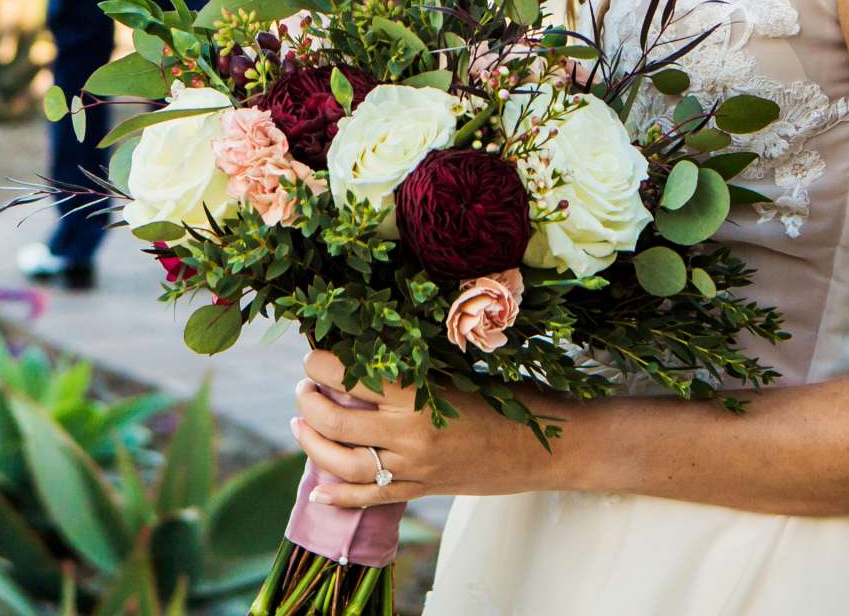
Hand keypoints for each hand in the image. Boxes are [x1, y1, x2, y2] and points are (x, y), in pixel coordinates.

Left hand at [288, 349, 561, 507]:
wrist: (548, 449)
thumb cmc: (511, 400)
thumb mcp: (461, 374)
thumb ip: (417, 370)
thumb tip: (370, 351)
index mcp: (422, 396)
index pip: (354, 378)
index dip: (323, 365)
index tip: (314, 354)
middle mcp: (412, 435)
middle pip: (338, 422)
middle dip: (310, 402)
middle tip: (304, 387)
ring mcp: (415, 469)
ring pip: (345, 463)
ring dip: (313, 444)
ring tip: (300, 424)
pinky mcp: (423, 491)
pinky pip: (372, 498)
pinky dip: (341, 497)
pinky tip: (319, 492)